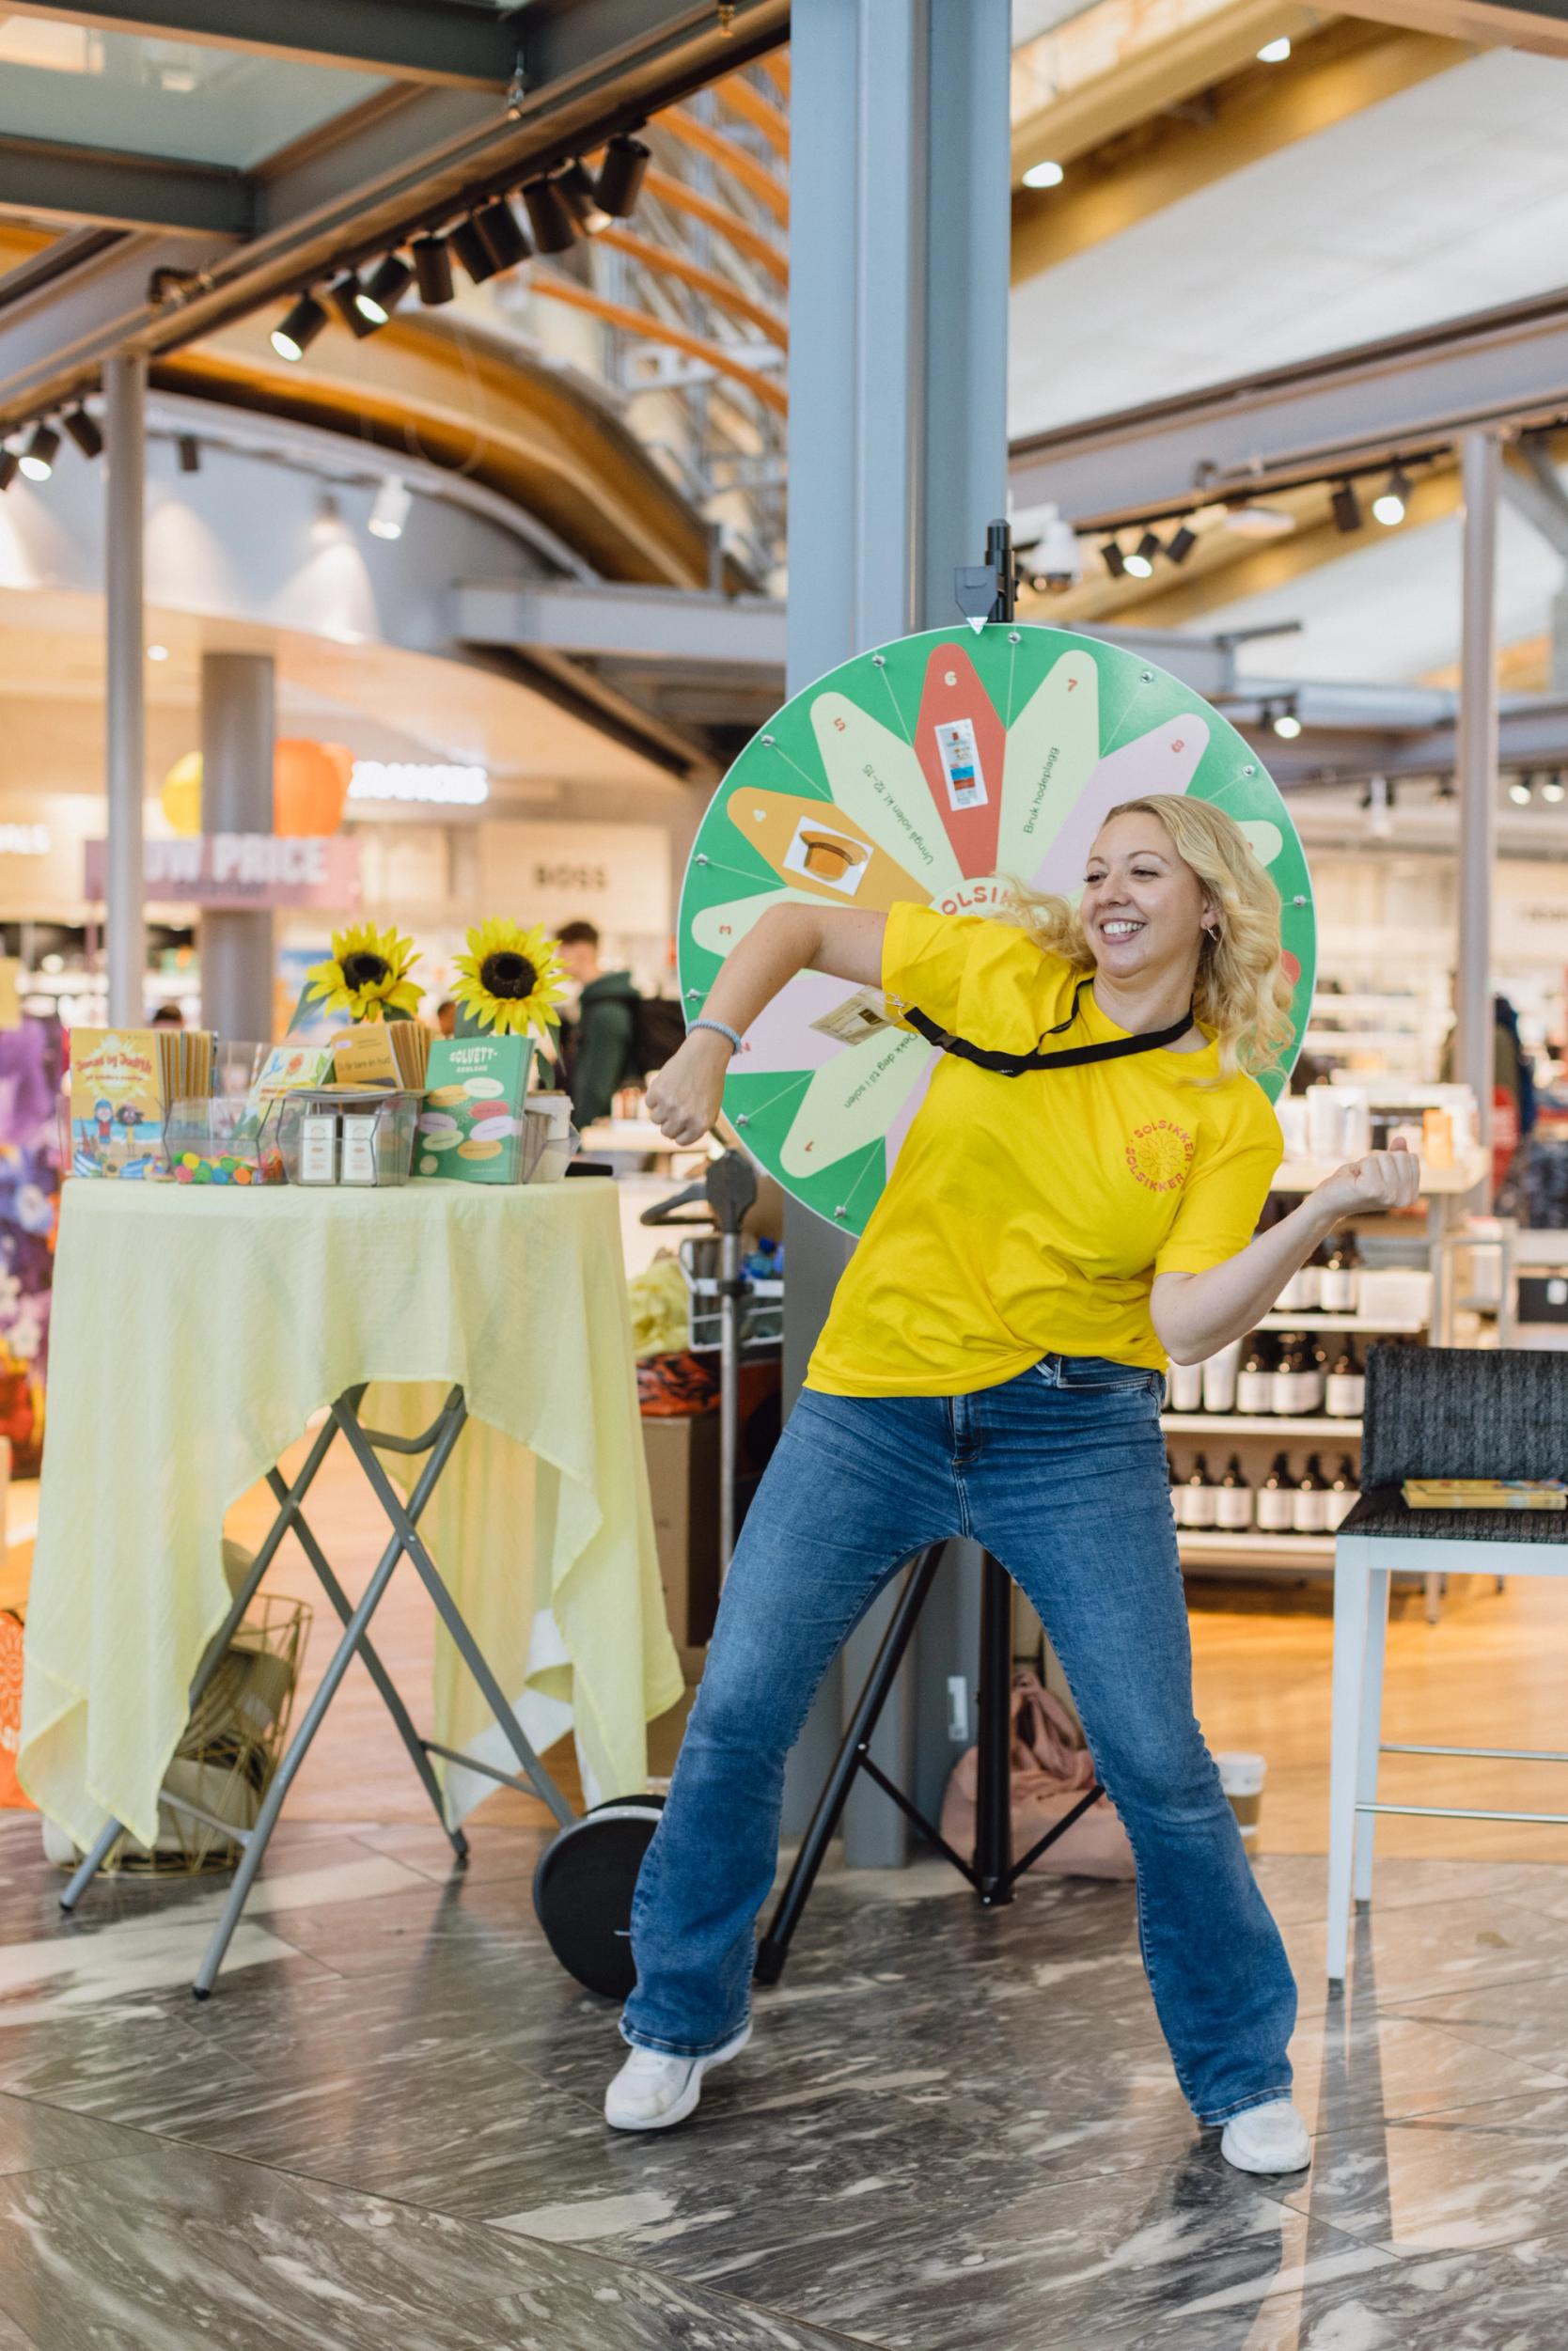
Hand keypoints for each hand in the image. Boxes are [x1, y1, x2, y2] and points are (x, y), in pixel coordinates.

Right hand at [644, 1028, 732, 1144]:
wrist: (704, 1056)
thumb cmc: (708, 1083)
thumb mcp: (710, 1110)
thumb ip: (694, 1127)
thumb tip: (675, 1138)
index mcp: (701, 1125)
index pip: (680, 1141)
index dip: (680, 1130)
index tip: (683, 1120)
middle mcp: (685, 1117)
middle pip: (666, 1132)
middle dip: (670, 1121)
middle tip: (678, 1105)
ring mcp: (670, 1105)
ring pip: (655, 1119)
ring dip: (662, 1108)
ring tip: (674, 1094)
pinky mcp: (657, 1092)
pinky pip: (649, 1103)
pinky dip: (655, 1095)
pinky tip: (668, 1085)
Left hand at [1316, 1135, 1421, 1220]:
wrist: (1329, 1201)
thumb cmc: (1354, 1182)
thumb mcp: (1379, 1167)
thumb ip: (1394, 1156)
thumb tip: (1401, 1139)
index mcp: (1411, 1195)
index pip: (1411, 1158)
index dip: (1390, 1160)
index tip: (1377, 1175)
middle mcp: (1405, 1199)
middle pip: (1400, 1156)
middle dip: (1379, 1160)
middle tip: (1366, 1177)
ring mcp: (1390, 1196)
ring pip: (1385, 1157)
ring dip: (1367, 1164)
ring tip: (1359, 1179)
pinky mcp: (1374, 1190)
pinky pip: (1370, 1161)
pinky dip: (1359, 1166)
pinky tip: (1354, 1181)